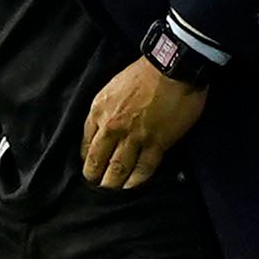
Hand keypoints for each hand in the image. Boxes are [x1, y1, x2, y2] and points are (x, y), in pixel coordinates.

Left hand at [80, 57, 205, 189]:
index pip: (86, 143)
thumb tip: (103, 131)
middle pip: (98, 160)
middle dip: (95, 177)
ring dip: (114, 183)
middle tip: (97, 186)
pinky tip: (132, 186)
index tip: (90, 168)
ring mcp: (135, 136)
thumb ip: (105, 110)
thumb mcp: (112, 88)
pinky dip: (136, 180)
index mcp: (99, 110)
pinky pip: (143, 169)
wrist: (172, 67)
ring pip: (118, 168)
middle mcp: (112, 126)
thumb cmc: (143, 73)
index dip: (87, 160)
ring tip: (112, 191)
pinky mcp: (157, 143)